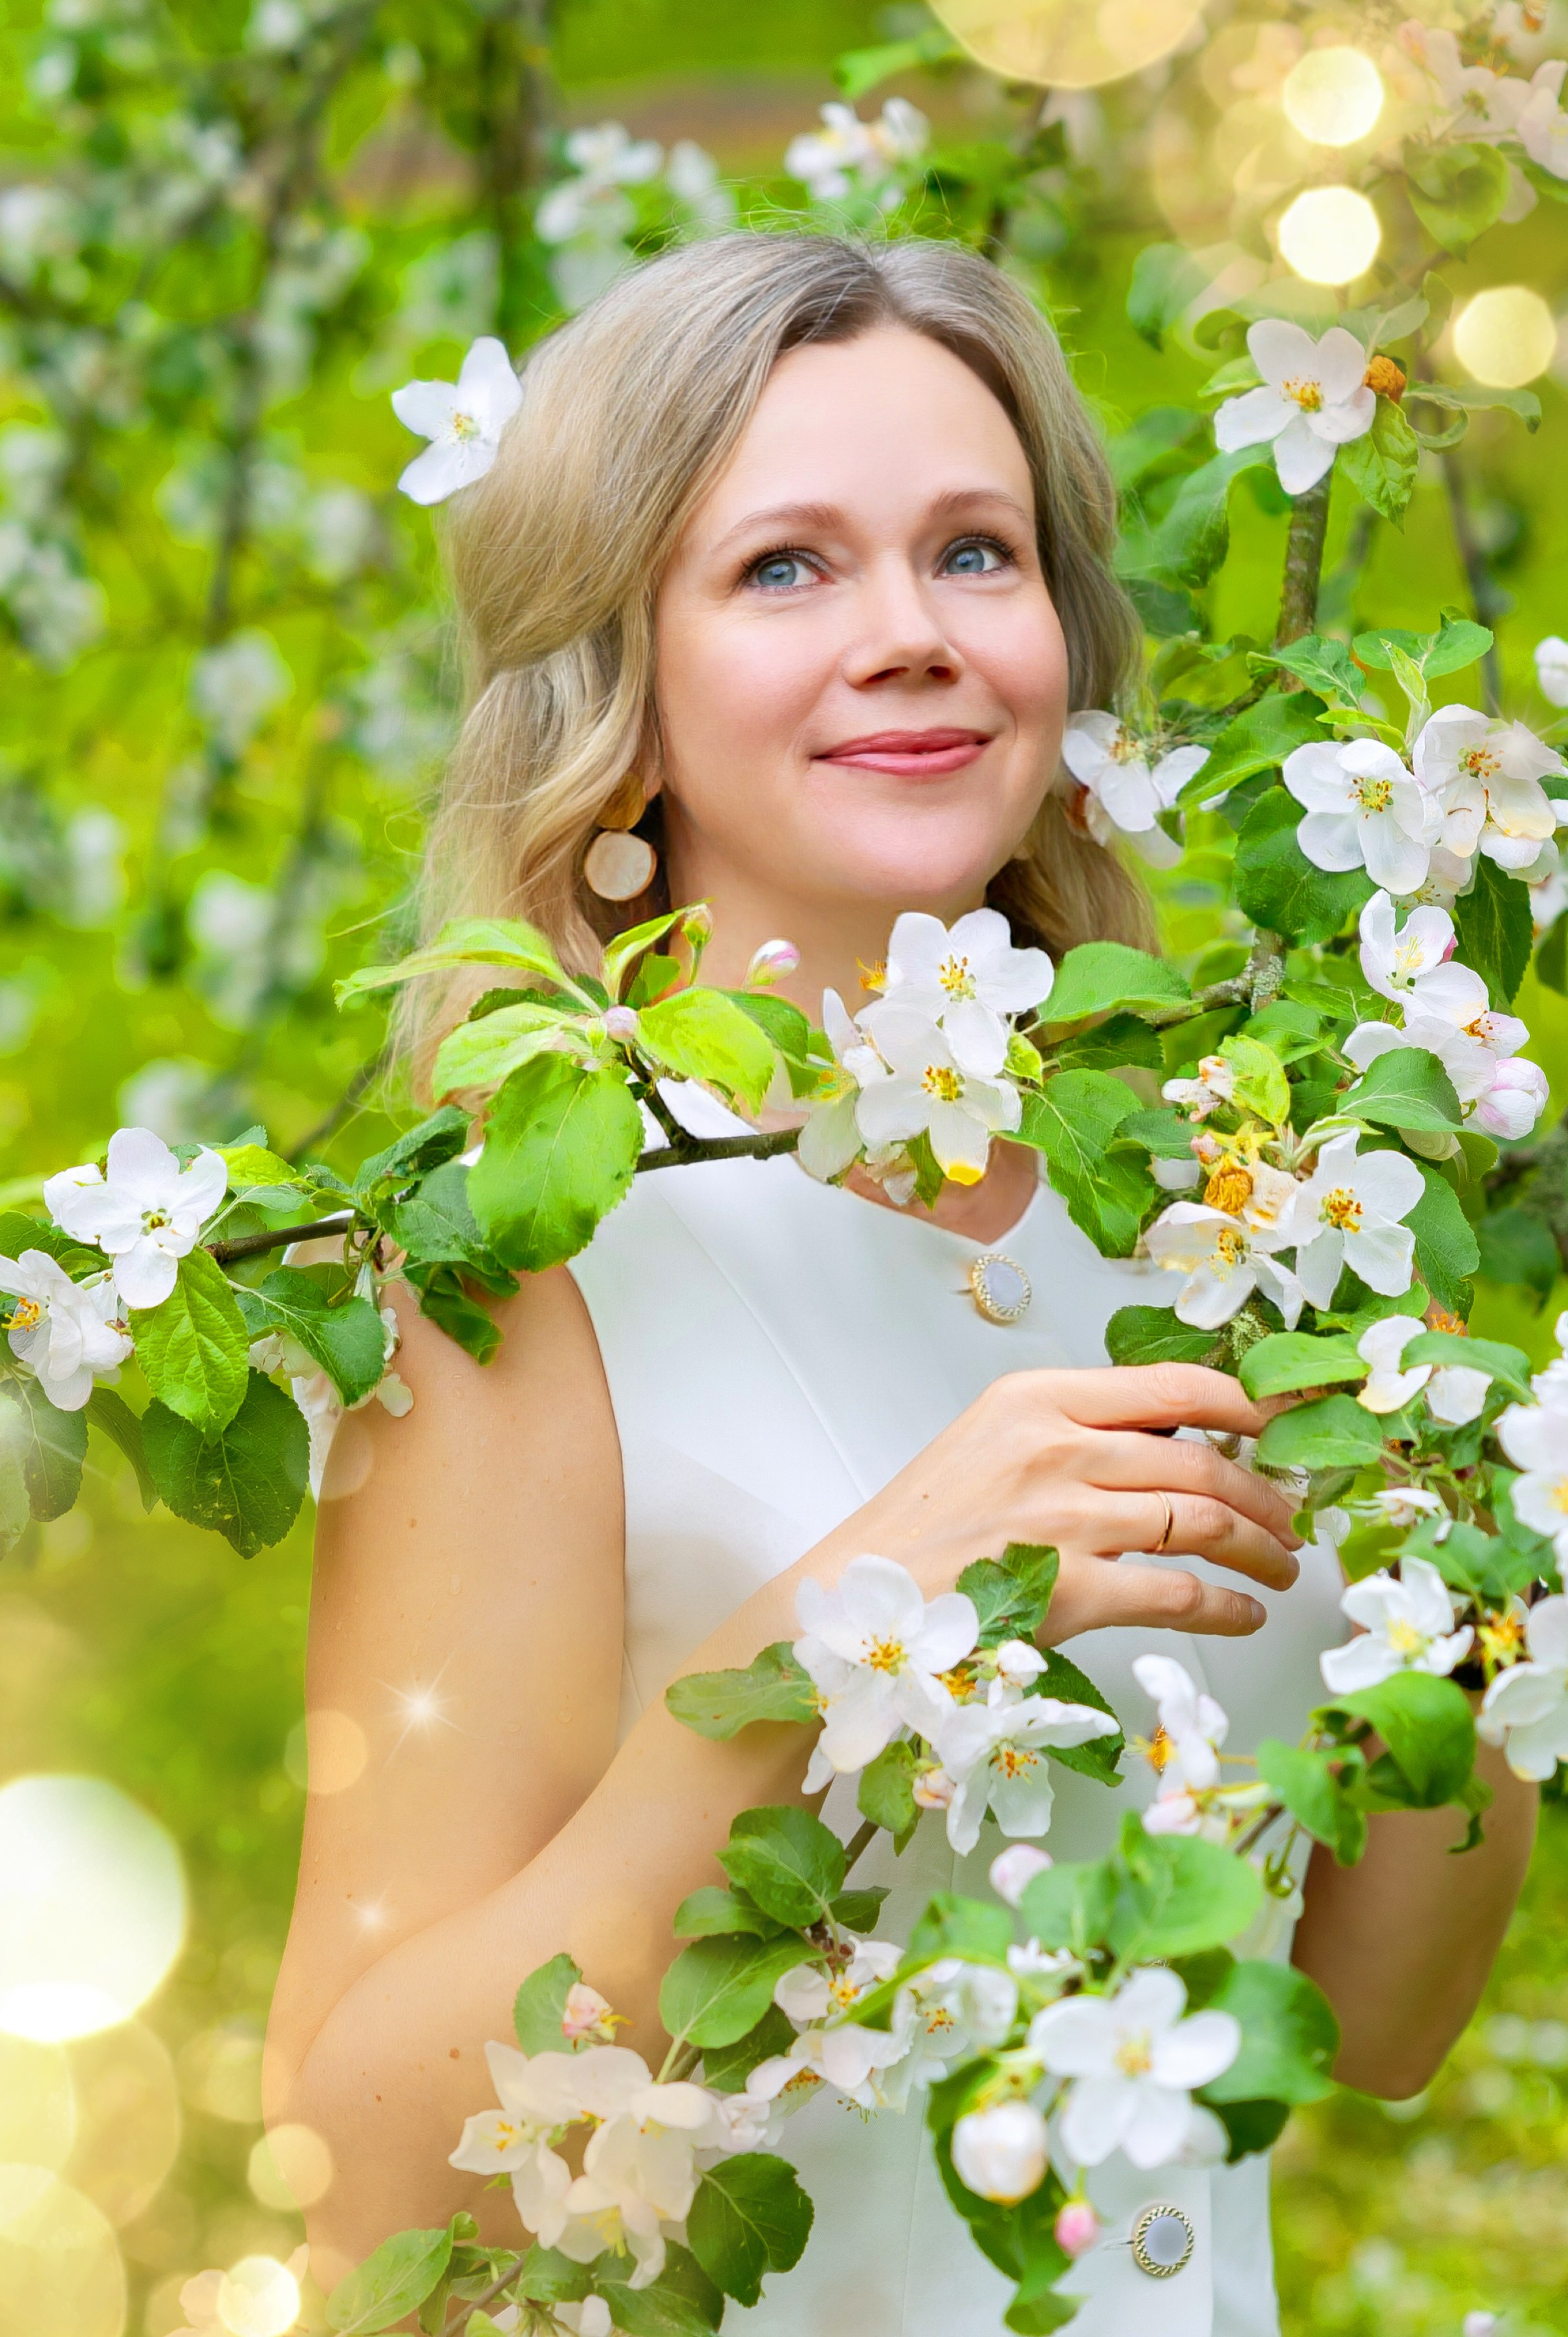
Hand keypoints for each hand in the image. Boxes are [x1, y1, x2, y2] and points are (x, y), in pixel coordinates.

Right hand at [833, 1363, 1299, 1644]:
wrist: (857, 1598)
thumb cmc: (925, 1527)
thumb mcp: (994, 1443)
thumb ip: (1076, 1433)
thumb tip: (1178, 1446)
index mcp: (1039, 1398)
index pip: (1173, 1385)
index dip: (1250, 1403)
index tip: (1290, 1422)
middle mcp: (1055, 1447)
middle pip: (1201, 1461)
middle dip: (1266, 1494)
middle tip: (1293, 1519)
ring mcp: (1062, 1518)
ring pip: (1201, 1523)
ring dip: (1258, 1550)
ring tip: (1280, 1567)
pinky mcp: (1064, 1590)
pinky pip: (1176, 1595)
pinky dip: (1225, 1607)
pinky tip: (1243, 1616)